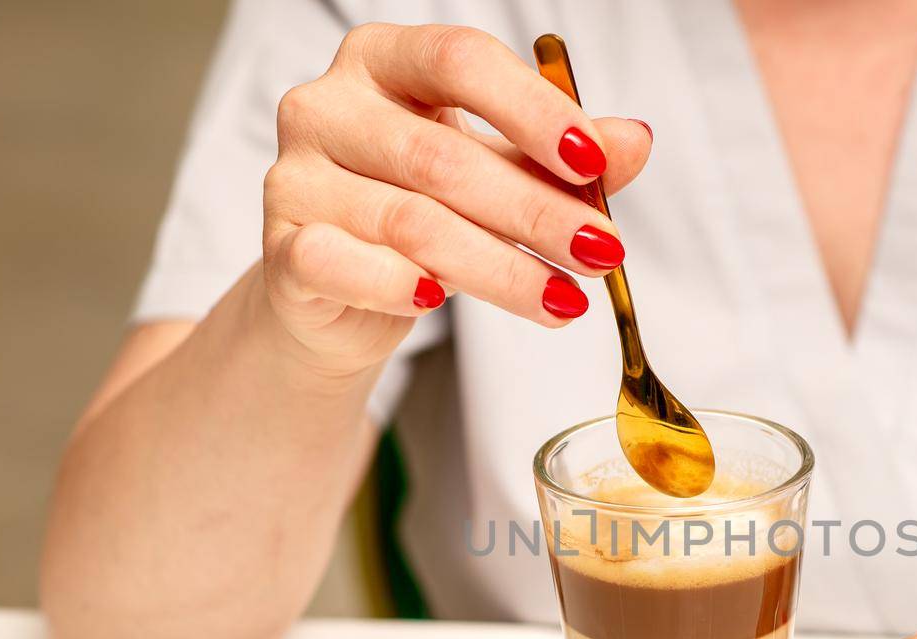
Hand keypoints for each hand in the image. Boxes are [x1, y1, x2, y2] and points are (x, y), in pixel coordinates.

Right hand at [260, 24, 652, 374]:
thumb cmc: (422, 213)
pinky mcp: (282, 249)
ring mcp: (296, 176)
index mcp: (384, 61)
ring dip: (500, 267)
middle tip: (602, 254)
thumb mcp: (499, 173)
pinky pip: (343, 263)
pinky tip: (437, 299)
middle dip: (537, 211)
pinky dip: (395, 284)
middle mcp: (328, 105)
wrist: (336, 291)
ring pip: (411, 221)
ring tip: (564, 301)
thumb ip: (558, 156)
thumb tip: (634, 141)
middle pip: (443, 155)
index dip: (531, 108)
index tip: (594, 161)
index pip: (459, 59)